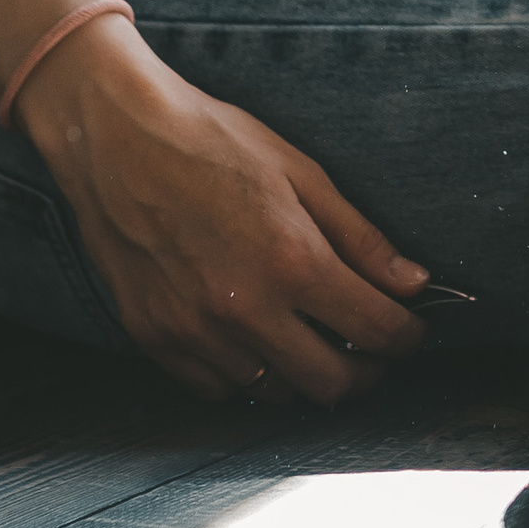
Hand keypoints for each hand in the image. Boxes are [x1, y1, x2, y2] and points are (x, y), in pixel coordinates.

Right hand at [15, 20, 427, 405]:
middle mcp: (244, 309)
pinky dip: (246, 374)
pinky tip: (254, 340)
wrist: (114, 135)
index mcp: (291, 261)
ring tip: (310, 339)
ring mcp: (194, 331)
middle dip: (366, 371)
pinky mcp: (154, 338)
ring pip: (274, 392)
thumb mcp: (300, 172)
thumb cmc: (210, 141)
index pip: (376, 330)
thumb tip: (414, 284)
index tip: (410, 330)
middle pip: (330, 383)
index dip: (407, 336)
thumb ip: (361, 237)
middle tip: (370, 350)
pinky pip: (216, 388)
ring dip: (303, 373)